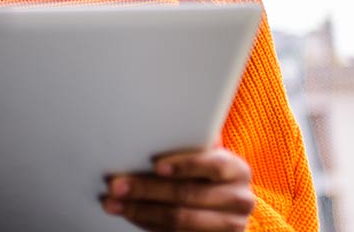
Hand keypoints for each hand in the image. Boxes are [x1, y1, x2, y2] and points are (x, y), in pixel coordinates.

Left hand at [100, 147, 254, 230]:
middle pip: (187, 194)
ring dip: (140, 211)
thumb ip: (189, 147)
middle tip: (116, 185)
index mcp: (237, 170)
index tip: (156, 166)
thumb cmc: (206, 178)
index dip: (184, 165)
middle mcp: (239, 199)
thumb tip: (149, 131)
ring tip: (114, 204)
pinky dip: (148, 224)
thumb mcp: (205, 160)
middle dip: (146, 189)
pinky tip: (131, 215)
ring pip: (179, 220)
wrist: (224, 213)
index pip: (213, 164)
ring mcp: (231, 226)